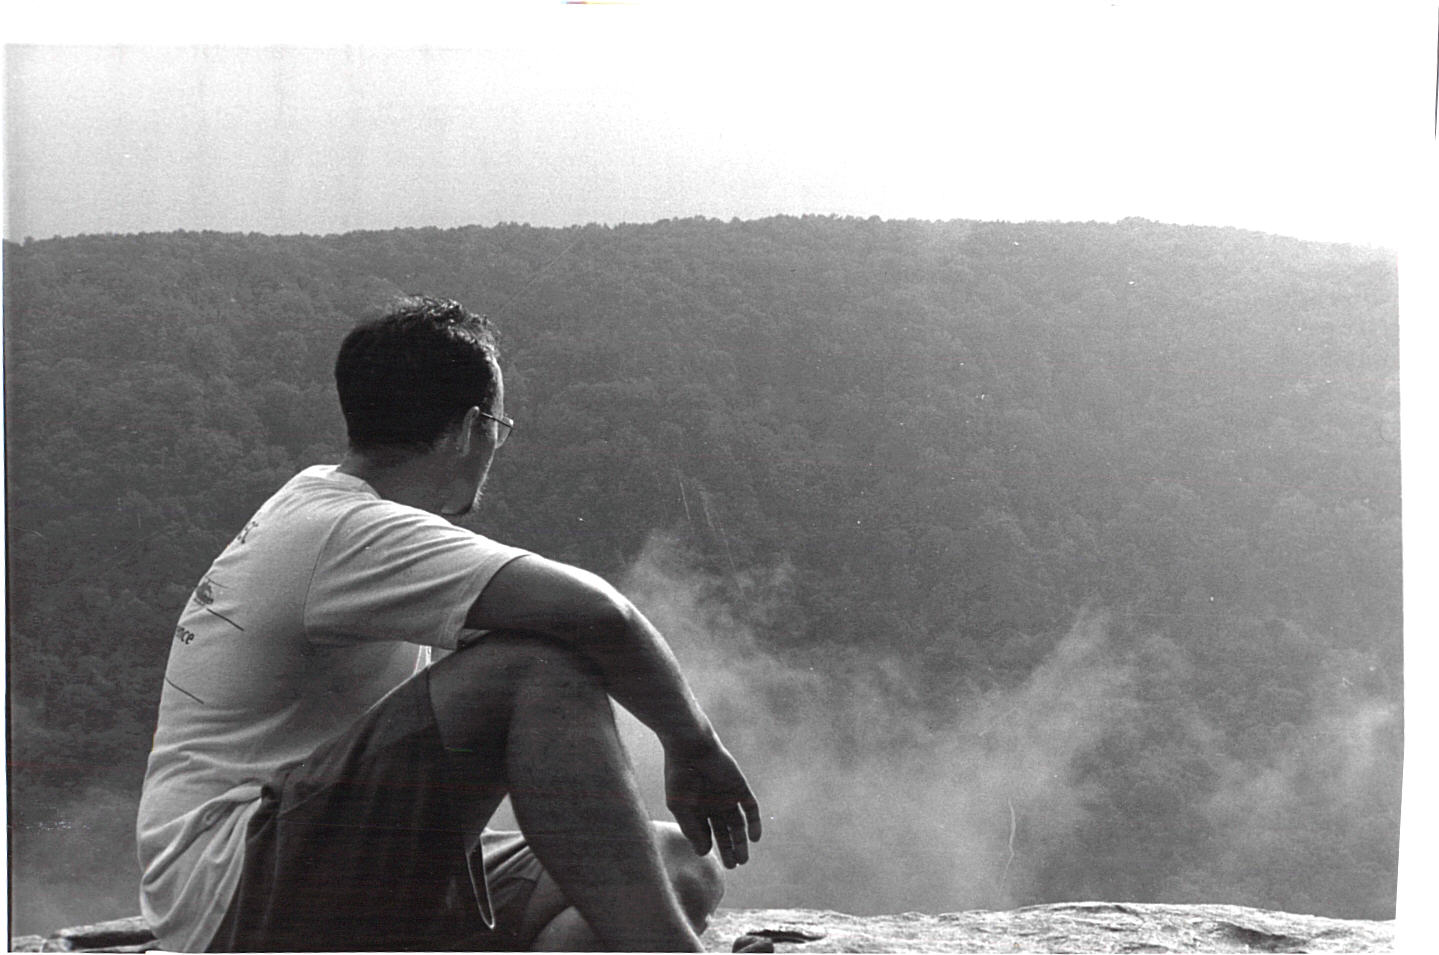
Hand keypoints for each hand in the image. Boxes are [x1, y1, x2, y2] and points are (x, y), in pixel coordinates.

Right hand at [664, 737, 761, 868]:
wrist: (690, 747)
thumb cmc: (679, 776)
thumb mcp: (680, 807)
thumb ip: (692, 830)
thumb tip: (704, 853)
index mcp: (697, 808)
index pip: (706, 833)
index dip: (708, 846)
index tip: (708, 855)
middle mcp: (714, 804)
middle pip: (724, 832)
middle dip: (729, 850)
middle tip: (734, 866)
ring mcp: (728, 796)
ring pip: (738, 824)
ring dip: (741, 842)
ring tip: (743, 860)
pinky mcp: (740, 787)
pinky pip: (751, 807)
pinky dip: (754, 823)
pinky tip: (754, 838)